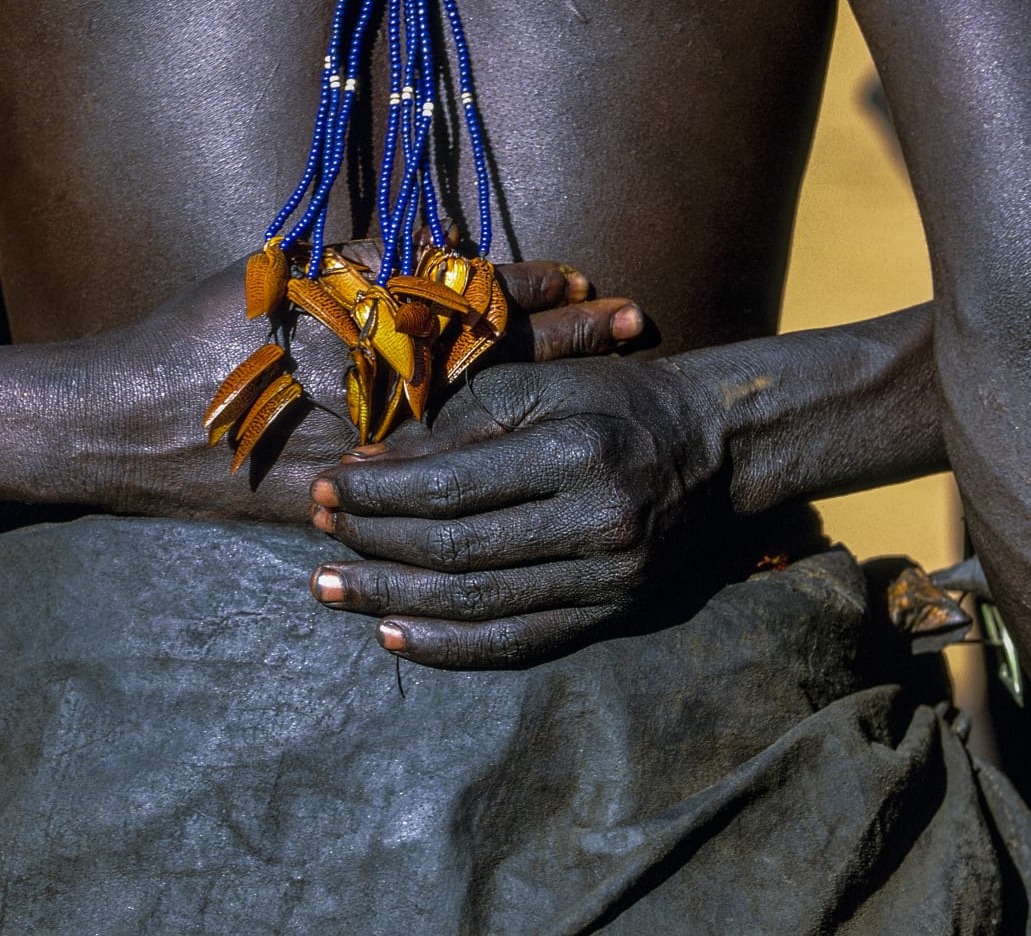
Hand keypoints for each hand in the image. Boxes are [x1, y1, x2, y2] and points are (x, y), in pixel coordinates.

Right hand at [74, 253, 647, 521]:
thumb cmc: (200, 338)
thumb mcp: (279, 279)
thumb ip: (360, 265)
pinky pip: (441, 482)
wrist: (134, 429)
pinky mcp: (360, 502)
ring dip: (553, 401)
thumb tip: (436, 254)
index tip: (588, 279)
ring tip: (618, 390)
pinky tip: (536, 457)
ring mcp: (375, 457)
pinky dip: (494, 464)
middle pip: (501, 363)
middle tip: (639, 323)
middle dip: (575, 343)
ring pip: (486, 422)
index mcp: (366, 332)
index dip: (537, 290)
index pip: (475, 304)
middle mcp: (381, 398)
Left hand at [306, 355, 731, 666]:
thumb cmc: (617, 402)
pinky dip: (449, 646)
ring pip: (478, 604)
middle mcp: (596, 523)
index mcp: (575, 452)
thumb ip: (458, 423)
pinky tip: (394, 635)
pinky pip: (517, 643)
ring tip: (332, 589)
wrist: (715, 448)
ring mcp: (608, 580)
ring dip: (394, 600)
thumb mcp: (544, 385)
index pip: (451, 486)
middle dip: (374, 546)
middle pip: (457, 550)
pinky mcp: (612, 615)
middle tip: (316, 539)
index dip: (379, 494)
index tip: (327, 488)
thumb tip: (366, 467)